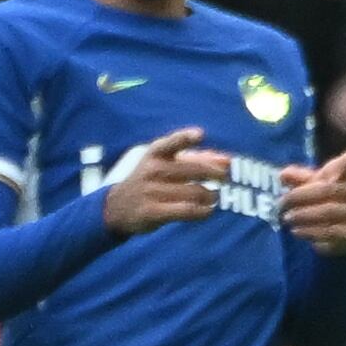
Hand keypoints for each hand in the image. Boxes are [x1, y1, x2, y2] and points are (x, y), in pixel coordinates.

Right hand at [100, 129, 229, 236]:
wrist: (117, 207)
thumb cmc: (150, 180)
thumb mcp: (166, 163)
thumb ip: (197, 159)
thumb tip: (228, 160)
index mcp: (155, 153)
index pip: (171, 143)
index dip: (185, 138)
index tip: (200, 134)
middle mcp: (152, 170)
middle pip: (194, 170)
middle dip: (216, 173)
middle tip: (225, 177)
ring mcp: (152, 191)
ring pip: (194, 192)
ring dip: (210, 196)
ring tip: (213, 197)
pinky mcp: (153, 212)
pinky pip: (186, 210)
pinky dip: (203, 211)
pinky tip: (207, 211)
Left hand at [276, 150, 345, 252]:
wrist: (343, 232)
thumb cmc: (328, 202)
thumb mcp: (315, 187)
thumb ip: (301, 178)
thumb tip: (283, 174)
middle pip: (328, 190)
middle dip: (301, 196)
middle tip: (282, 203)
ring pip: (329, 213)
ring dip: (303, 215)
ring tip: (287, 218)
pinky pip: (331, 234)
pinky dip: (311, 232)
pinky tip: (297, 231)